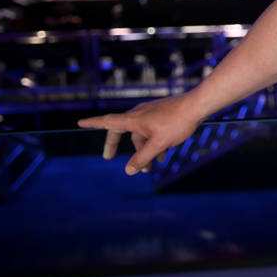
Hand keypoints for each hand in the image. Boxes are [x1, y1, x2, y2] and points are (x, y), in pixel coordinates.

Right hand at [77, 94, 203, 174]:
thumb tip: (129, 171)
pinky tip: (163, 155)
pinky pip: (151, 130)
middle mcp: (139, 114)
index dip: (92, 123)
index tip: (79, 123)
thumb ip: (142, 158)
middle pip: (121, 130)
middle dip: (116, 144)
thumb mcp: (158, 144)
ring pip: (140, 133)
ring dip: (143, 149)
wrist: (197, 105)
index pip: (108, 122)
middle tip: (108, 157)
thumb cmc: (177, 122)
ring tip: (151, 167)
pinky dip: (153, 143)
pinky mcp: (161, 114)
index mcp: (134, 119)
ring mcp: (151, 113)